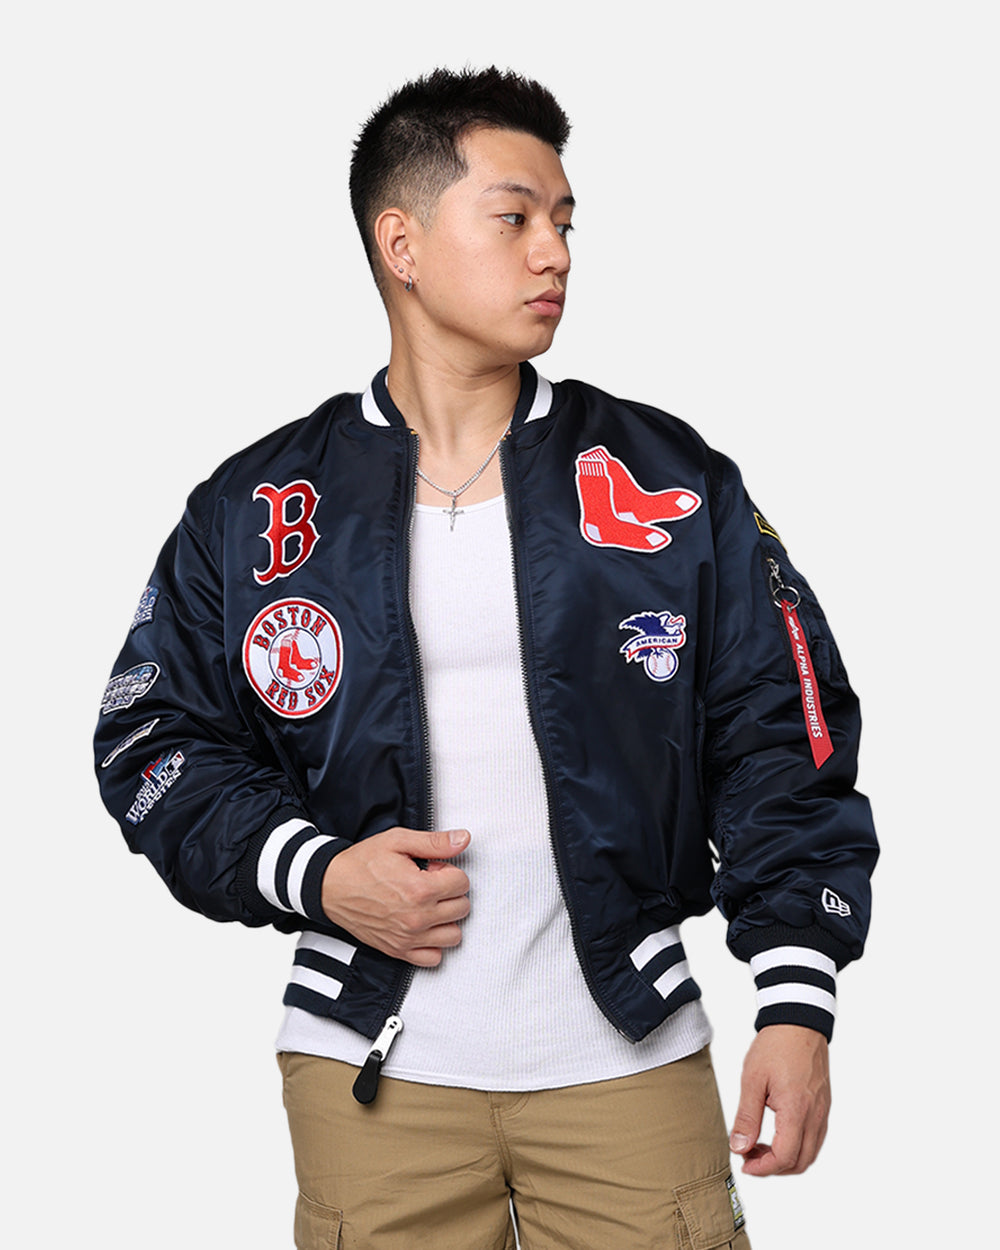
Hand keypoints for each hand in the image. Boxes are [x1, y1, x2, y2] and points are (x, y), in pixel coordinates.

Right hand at [321, 827, 470, 965]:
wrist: (331, 886)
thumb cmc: (362, 863)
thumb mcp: (398, 841)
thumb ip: (435, 842)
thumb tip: (463, 839)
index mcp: (421, 889)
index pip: (462, 882)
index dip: (448, 870)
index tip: (432, 868)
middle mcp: (417, 917)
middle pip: (462, 908)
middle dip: (450, 892)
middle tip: (429, 884)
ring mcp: (408, 937)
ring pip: (453, 935)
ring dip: (446, 919)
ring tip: (429, 905)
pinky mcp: (398, 950)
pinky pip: (433, 958)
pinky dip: (433, 943)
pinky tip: (423, 926)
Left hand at [729, 1025, 830, 1175]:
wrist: (799, 1022)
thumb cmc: (776, 1046)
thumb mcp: (753, 1080)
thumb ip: (747, 1117)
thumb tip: (739, 1147)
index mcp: (797, 1110)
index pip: (785, 1157)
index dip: (763, 1168)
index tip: (745, 1163)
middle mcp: (815, 1115)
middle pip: (801, 1162)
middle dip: (774, 1167)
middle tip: (750, 1156)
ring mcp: (823, 1111)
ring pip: (810, 1152)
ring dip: (786, 1158)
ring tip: (760, 1145)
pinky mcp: (824, 1105)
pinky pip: (815, 1138)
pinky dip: (798, 1145)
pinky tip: (777, 1133)